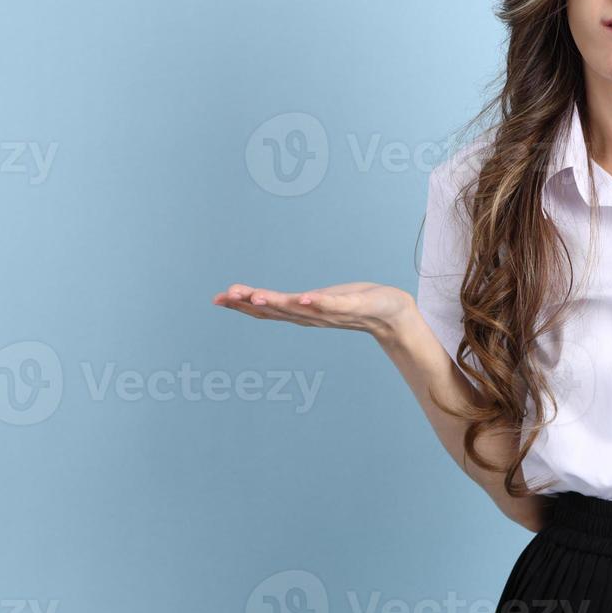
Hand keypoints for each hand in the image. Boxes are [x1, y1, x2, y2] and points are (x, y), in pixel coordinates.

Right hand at [212, 282, 415, 342]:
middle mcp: (312, 316)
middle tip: (225, 296)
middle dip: (249, 304)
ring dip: (277, 303)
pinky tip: (306, 298)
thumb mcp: (319, 302)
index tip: (219, 298)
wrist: (392, 314)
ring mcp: (331, 312)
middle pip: (276, 310)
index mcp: (303, 313)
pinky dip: (319, 302)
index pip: (267, 310)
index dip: (241, 305)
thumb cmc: (356, 304)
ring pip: (299, 309)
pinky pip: (334, 304)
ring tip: (256, 296)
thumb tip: (267, 301)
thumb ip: (297, 304)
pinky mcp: (352, 306)